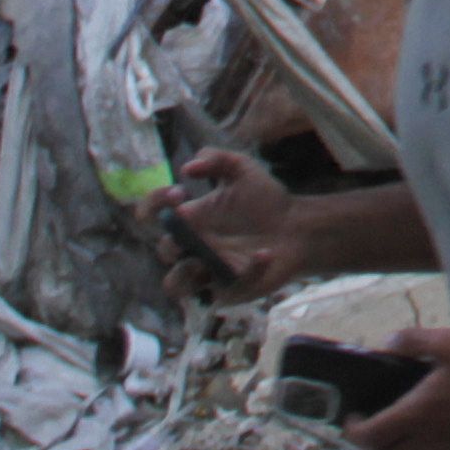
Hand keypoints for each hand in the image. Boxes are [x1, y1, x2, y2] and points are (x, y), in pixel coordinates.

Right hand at [164, 146, 303, 298]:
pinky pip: (226, 290)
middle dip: (174, 238)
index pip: (152, 215)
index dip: (152, 205)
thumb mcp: (242, 169)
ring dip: (185, 271)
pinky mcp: (229, 289)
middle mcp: (192, 246)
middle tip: (193, 223)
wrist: (296, 225)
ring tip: (205, 257)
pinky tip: (264, 254)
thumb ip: (216, 158)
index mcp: (189, 218)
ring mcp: (208, 271)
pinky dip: (246, 272)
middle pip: (165, 250)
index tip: (178, 193)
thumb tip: (188, 167)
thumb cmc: (264, 199)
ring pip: (175, 285)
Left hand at [349, 325, 449, 449]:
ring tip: (393, 437)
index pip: (369, 436)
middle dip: (366, 449)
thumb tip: (387, 344)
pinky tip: (430, 441)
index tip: (351, 416)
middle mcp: (426, 442)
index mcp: (416, 415)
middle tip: (366, 430)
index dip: (352, 430)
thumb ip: (413, 341)